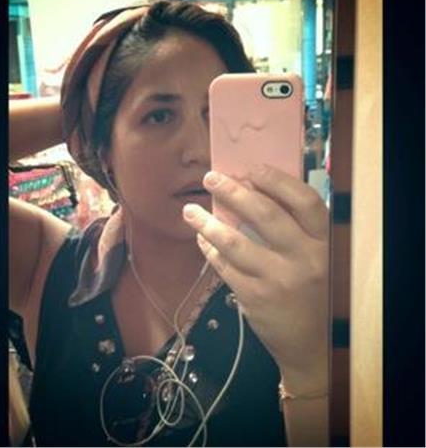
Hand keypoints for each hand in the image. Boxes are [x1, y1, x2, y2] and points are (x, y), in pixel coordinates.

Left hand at [182, 166, 328, 392]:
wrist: (313, 345)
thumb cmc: (315, 294)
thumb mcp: (319, 258)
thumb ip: (298, 231)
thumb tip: (258, 193)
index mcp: (324, 243)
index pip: (304, 201)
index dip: (277, 181)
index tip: (251, 170)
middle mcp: (304, 258)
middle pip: (265, 215)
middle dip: (233, 192)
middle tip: (210, 178)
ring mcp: (277, 279)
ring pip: (235, 242)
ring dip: (208, 223)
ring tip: (190, 210)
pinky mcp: (255, 298)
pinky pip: (225, 267)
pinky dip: (209, 249)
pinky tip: (201, 239)